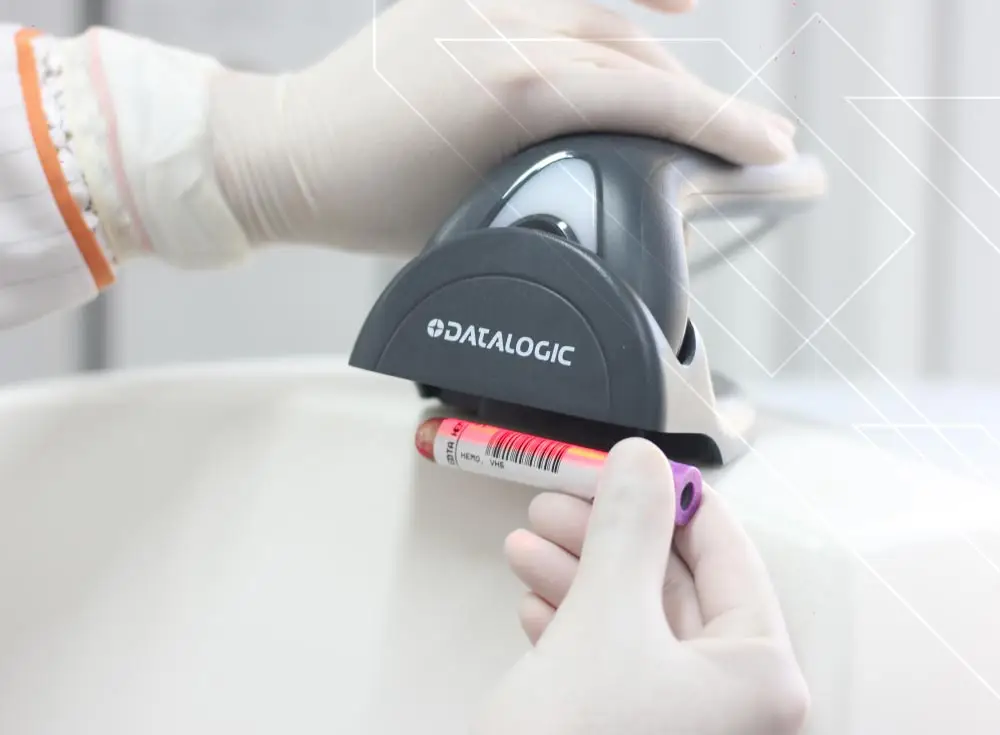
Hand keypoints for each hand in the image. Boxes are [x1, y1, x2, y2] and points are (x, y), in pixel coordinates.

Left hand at [210, 0, 797, 254]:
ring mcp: (487, 4)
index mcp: (514, 91)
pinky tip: (674, 5)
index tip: (777, 153)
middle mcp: (509, 30)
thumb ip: (555, 192)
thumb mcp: (475, 216)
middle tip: (760, 142)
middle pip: (641, 61)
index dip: (723, 128)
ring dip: (668, 62)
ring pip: (610, 23)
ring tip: (706, 106)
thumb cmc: (369, 201)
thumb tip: (618, 202)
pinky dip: (624, 1)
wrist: (290, 153)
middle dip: (707, 106)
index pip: (650, 102)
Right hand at [474, 438, 808, 734]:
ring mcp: (683, 728)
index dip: (678, 501)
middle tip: (557, 498)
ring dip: (579, 577)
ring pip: (634, 625)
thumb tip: (643, 459)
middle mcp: (735, 708)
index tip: (634, 465)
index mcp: (761, 679)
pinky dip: (572, 627)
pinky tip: (534, 601)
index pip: (730, 559)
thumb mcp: (604, 619)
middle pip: (672, 590)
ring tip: (525, 540)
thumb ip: (629, 529)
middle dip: (608, 538)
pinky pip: (613, 666)